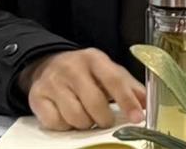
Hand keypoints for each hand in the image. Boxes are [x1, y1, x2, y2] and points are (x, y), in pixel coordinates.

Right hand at [18, 48, 145, 130]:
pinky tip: (67, 115)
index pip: (114, 80)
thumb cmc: (85, 72)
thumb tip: (148, 103)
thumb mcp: (107, 71)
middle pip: (95, 103)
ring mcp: (53, 82)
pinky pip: (56, 123)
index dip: (127, 101)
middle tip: (104, 119)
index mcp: (94, 58)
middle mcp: (72, 67)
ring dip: (84, 123)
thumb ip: (129, 86)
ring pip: (76, 117)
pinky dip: (65, 125)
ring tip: (85, 115)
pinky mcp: (37, 96)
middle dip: (104, 118)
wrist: (47, 65)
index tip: (137, 118)